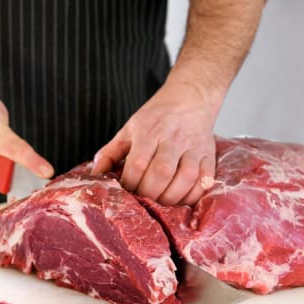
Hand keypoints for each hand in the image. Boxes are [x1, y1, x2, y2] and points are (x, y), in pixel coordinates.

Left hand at [91, 80, 217, 205]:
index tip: (125, 193)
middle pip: (161, 173)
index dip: (130, 184)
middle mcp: (172, 138)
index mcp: (148, 131)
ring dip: (172, 197)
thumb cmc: (155, 119)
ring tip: (162, 204)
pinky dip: (194, 194)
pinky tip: (182, 200)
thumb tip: (94, 176)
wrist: (190, 99)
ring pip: (186, 177)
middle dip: (150, 194)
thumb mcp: (128, 130)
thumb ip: (109, 153)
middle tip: (144, 202)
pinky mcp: (209, 154)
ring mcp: (193, 146)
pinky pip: (205, 179)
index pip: (137, 164)